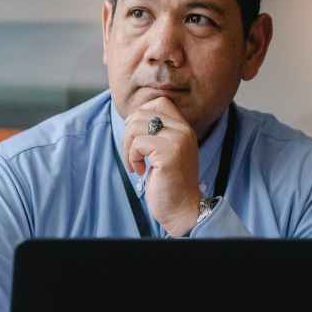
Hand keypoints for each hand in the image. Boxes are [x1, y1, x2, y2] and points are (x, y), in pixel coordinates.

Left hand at [122, 97, 201, 236]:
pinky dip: (132, 158)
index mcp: (184, 127)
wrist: (182, 208)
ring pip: (135, 127)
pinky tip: (140, 171)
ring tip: (135, 164)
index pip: (159, 102)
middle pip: (141, 114)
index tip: (139, 140)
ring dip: (128, 148)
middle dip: (128, 135)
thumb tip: (131, 118)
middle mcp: (184, 130)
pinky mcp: (169, 152)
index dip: (141, 117)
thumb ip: (155, 133)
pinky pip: (137, 144)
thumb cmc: (168, 182)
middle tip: (133, 156)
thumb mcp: (164, 151)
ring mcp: (178, 140)